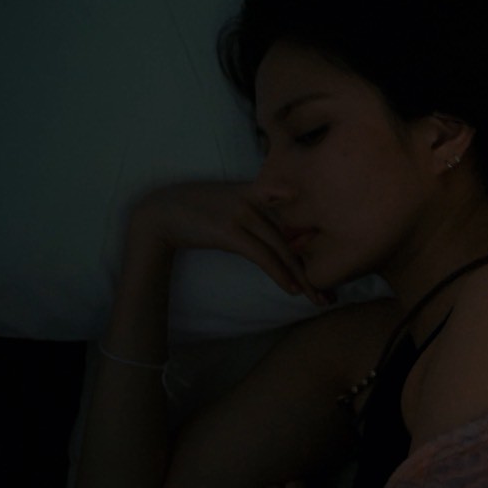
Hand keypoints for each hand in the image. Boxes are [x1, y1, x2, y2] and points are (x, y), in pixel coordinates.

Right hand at [130, 182, 329, 305]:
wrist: (159, 213)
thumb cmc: (194, 209)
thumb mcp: (229, 201)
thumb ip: (255, 209)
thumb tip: (275, 234)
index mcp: (256, 191)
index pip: (294, 213)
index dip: (313, 237)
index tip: (328, 261)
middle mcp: (255, 199)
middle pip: (291, 238)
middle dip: (310, 268)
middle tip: (328, 292)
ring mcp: (243, 213)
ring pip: (281, 249)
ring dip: (299, 277)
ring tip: (315, 297)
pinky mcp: (230, 231)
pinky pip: (262, 255)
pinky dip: (278, 273)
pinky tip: (291, 288)